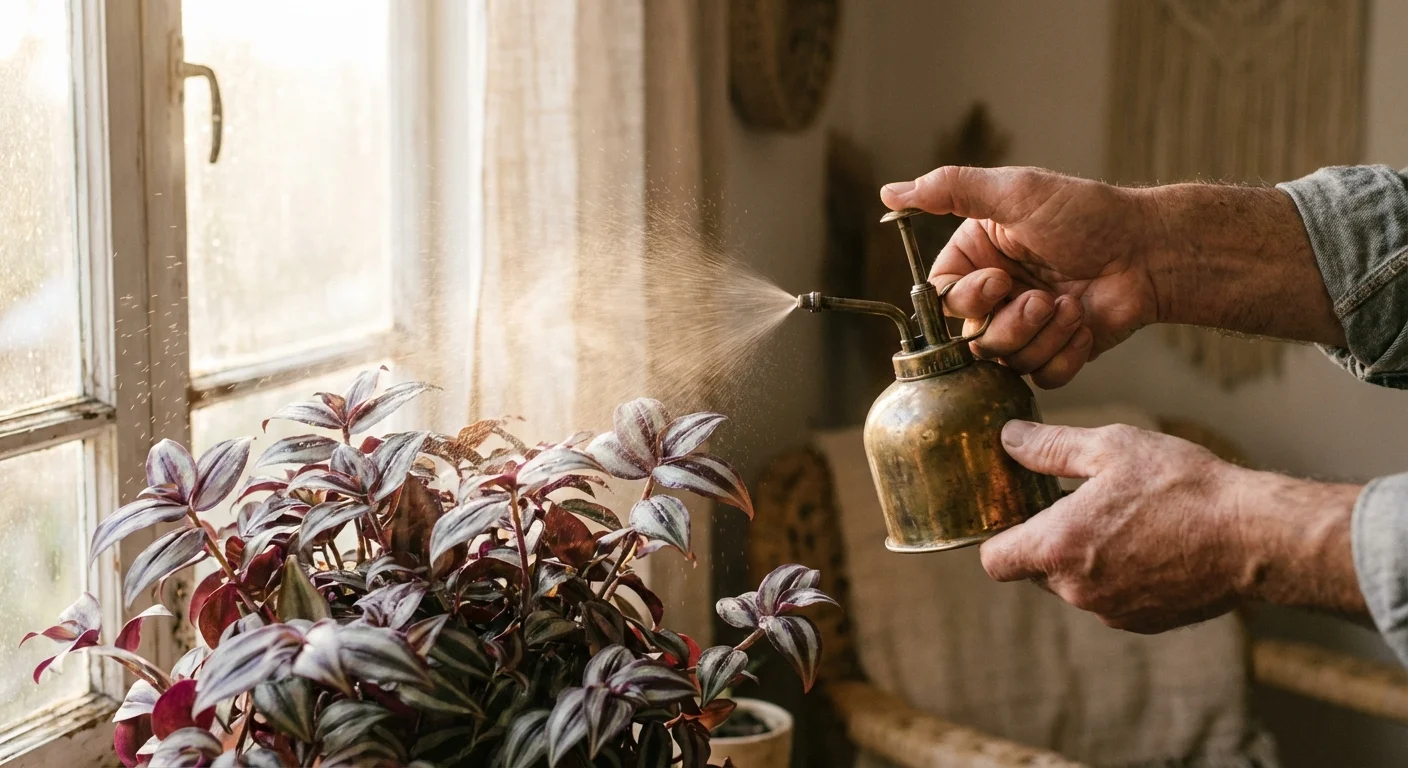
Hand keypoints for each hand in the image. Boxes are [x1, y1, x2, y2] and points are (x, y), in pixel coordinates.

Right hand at [881, 167, 1160, 387]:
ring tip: (1072, 306)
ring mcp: (1027, 327)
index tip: (999, 281)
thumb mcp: (1014, 191)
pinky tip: (1086, 322)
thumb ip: (949, 190)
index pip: (941, 298)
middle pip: (970, 337)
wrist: (1151, 251)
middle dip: (1010, 323)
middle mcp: (997, 296)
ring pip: (1004, 362)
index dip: (965, 299)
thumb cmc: (1087, 214)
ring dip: (1042, 335)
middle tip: (1044, 298)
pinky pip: (1042, 378)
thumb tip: (887, 193)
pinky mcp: (1058, 353)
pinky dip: (1066, 353)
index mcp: (978, 258)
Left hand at [980, 420, 1364, 631]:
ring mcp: (1110, 611)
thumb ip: (1050, 447)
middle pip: (1035, 570)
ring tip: (1120, 519)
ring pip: (1074, 585)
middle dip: (1046, 540)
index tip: (1014, 513)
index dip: (998, 537)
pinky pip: (1110, 599)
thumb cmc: (1183, 486)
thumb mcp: (1111, 447)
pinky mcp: (1143, 622)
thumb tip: (1009, 439)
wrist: (1255, 537)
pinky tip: (1149, 543)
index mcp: (1058, 546)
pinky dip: (1117, 575)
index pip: (995, 560)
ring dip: (1083, 558)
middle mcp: (1077, 589)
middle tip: (1074, 503)